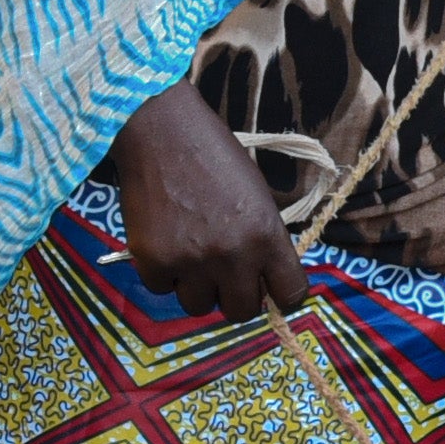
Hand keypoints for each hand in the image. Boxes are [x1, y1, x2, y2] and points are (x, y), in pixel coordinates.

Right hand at [102, 86, 312, 321]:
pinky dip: (163, 272)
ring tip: (190, 253)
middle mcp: (233, 255)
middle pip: (242, 312)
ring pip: (199, 307)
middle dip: (235, 296)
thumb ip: (264, 241)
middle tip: (223, 273)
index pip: (291, 296)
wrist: (162, 131)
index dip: (281, 295)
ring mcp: (191, 261)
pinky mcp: (153, 261)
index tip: (269, 288)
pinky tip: (165, 241)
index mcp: (266, 235)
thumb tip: (263, 282)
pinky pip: (162, 289)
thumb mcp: (258, 196)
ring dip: (196, 288)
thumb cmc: (215, 156)